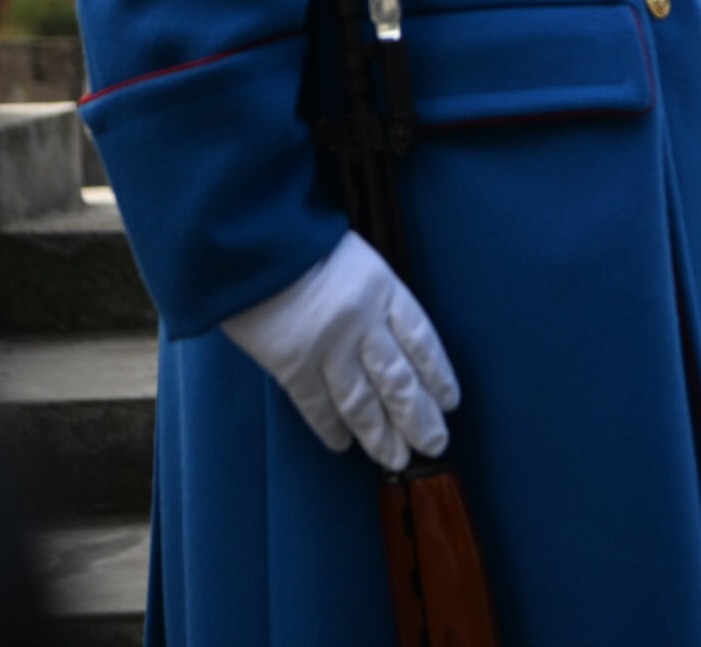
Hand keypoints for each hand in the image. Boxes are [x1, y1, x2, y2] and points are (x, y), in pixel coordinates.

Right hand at [221, 231, 460, 471]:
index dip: (439, 375)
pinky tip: (343, 445)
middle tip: (434, 444)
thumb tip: (396, 344)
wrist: (251, 241)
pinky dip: (331, 427)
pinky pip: (317, 404)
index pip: (423, 341)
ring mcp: (327, 345)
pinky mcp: (290, 362)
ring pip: (362, 401)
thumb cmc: (304, 245)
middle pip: (399, 379)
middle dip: (418, 416)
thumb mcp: (358, 261)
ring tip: (396, 458)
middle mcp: (363, 321)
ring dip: (381, 434)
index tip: (450, 402)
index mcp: (385, 289)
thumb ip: (377, 300)